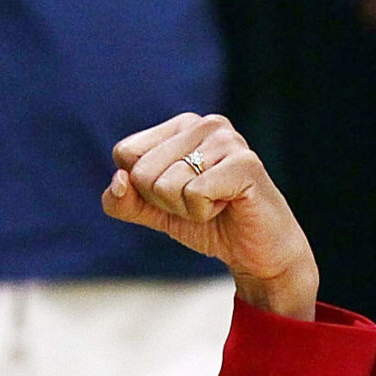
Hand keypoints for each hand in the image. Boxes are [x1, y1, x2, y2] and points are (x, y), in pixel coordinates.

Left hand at [103, 113, 318, 319]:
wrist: (257, 252)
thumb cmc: (207, 223)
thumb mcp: (152, 212)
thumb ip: (121, 200)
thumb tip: (119, 180)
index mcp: (179, 126)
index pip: (124, 153)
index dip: (141, 188)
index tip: (176, 193)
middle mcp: (204, 124)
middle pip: (142, 172)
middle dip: (165, 201)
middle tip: (199, 202)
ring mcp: (227, 140)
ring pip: (165, 184)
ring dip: (186, 208)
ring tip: (215, 203)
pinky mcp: (245, 163)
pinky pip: (193, 194)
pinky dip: (203, 212)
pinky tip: (228, 205)